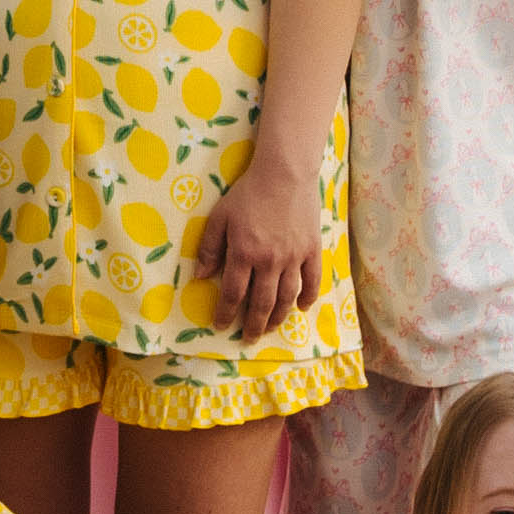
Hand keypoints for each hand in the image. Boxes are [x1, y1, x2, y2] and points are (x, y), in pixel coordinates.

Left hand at [198, 148, 322, 342]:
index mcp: (244, 253)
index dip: (226, 313)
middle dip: (253, 325)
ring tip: (271, 328)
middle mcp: (270, 261)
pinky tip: (301, 308)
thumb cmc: (248, 193)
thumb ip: (210, 247)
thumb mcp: (220, 217)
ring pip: (286, 297)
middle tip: (248, 339)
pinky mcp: (312, 250)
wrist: (285, 174)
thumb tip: (200, 276)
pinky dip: (308, 297)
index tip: (221, 325)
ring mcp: (294, 257)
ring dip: (278, 317)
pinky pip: (312, 280)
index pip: (234, 293)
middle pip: (261, 302)